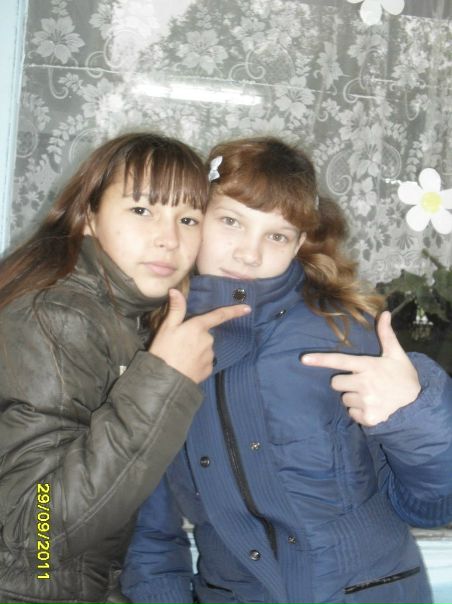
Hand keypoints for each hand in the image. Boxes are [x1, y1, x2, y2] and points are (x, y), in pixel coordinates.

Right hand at [150, 289, 250, 382]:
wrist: (166, 381)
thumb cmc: (164, 351)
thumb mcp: (167, 328)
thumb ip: (175, 309)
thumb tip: (176, 290)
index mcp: (198, 327)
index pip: (219, 315)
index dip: (234, 311)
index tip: (248, 308)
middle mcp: (208, 340)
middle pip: (205, 334)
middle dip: (196, 337)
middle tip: (179, 344)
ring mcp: (210, 355)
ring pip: (205, 348)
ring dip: (196, 350)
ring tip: (180, 357)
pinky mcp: (209, 369)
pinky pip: (205, 361)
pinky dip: (197, 362)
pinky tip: (186, 366)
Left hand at [301, 311, 420, 426]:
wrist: (418, 402)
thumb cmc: (403, 375)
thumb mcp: (396, 354)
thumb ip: (386, 334)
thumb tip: (384, 312)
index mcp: (368, 366)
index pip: (339, 361)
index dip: (320, 360)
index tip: (304, 359)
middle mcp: (365, 383)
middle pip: (336, 383)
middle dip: (345, 382)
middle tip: (362, 382)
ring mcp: (366, 401)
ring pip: (343, 399)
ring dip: (353, 397)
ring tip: (370, 395)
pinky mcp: (368, 417)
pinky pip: (351, 413)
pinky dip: (359, 412)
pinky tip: (372, 406)